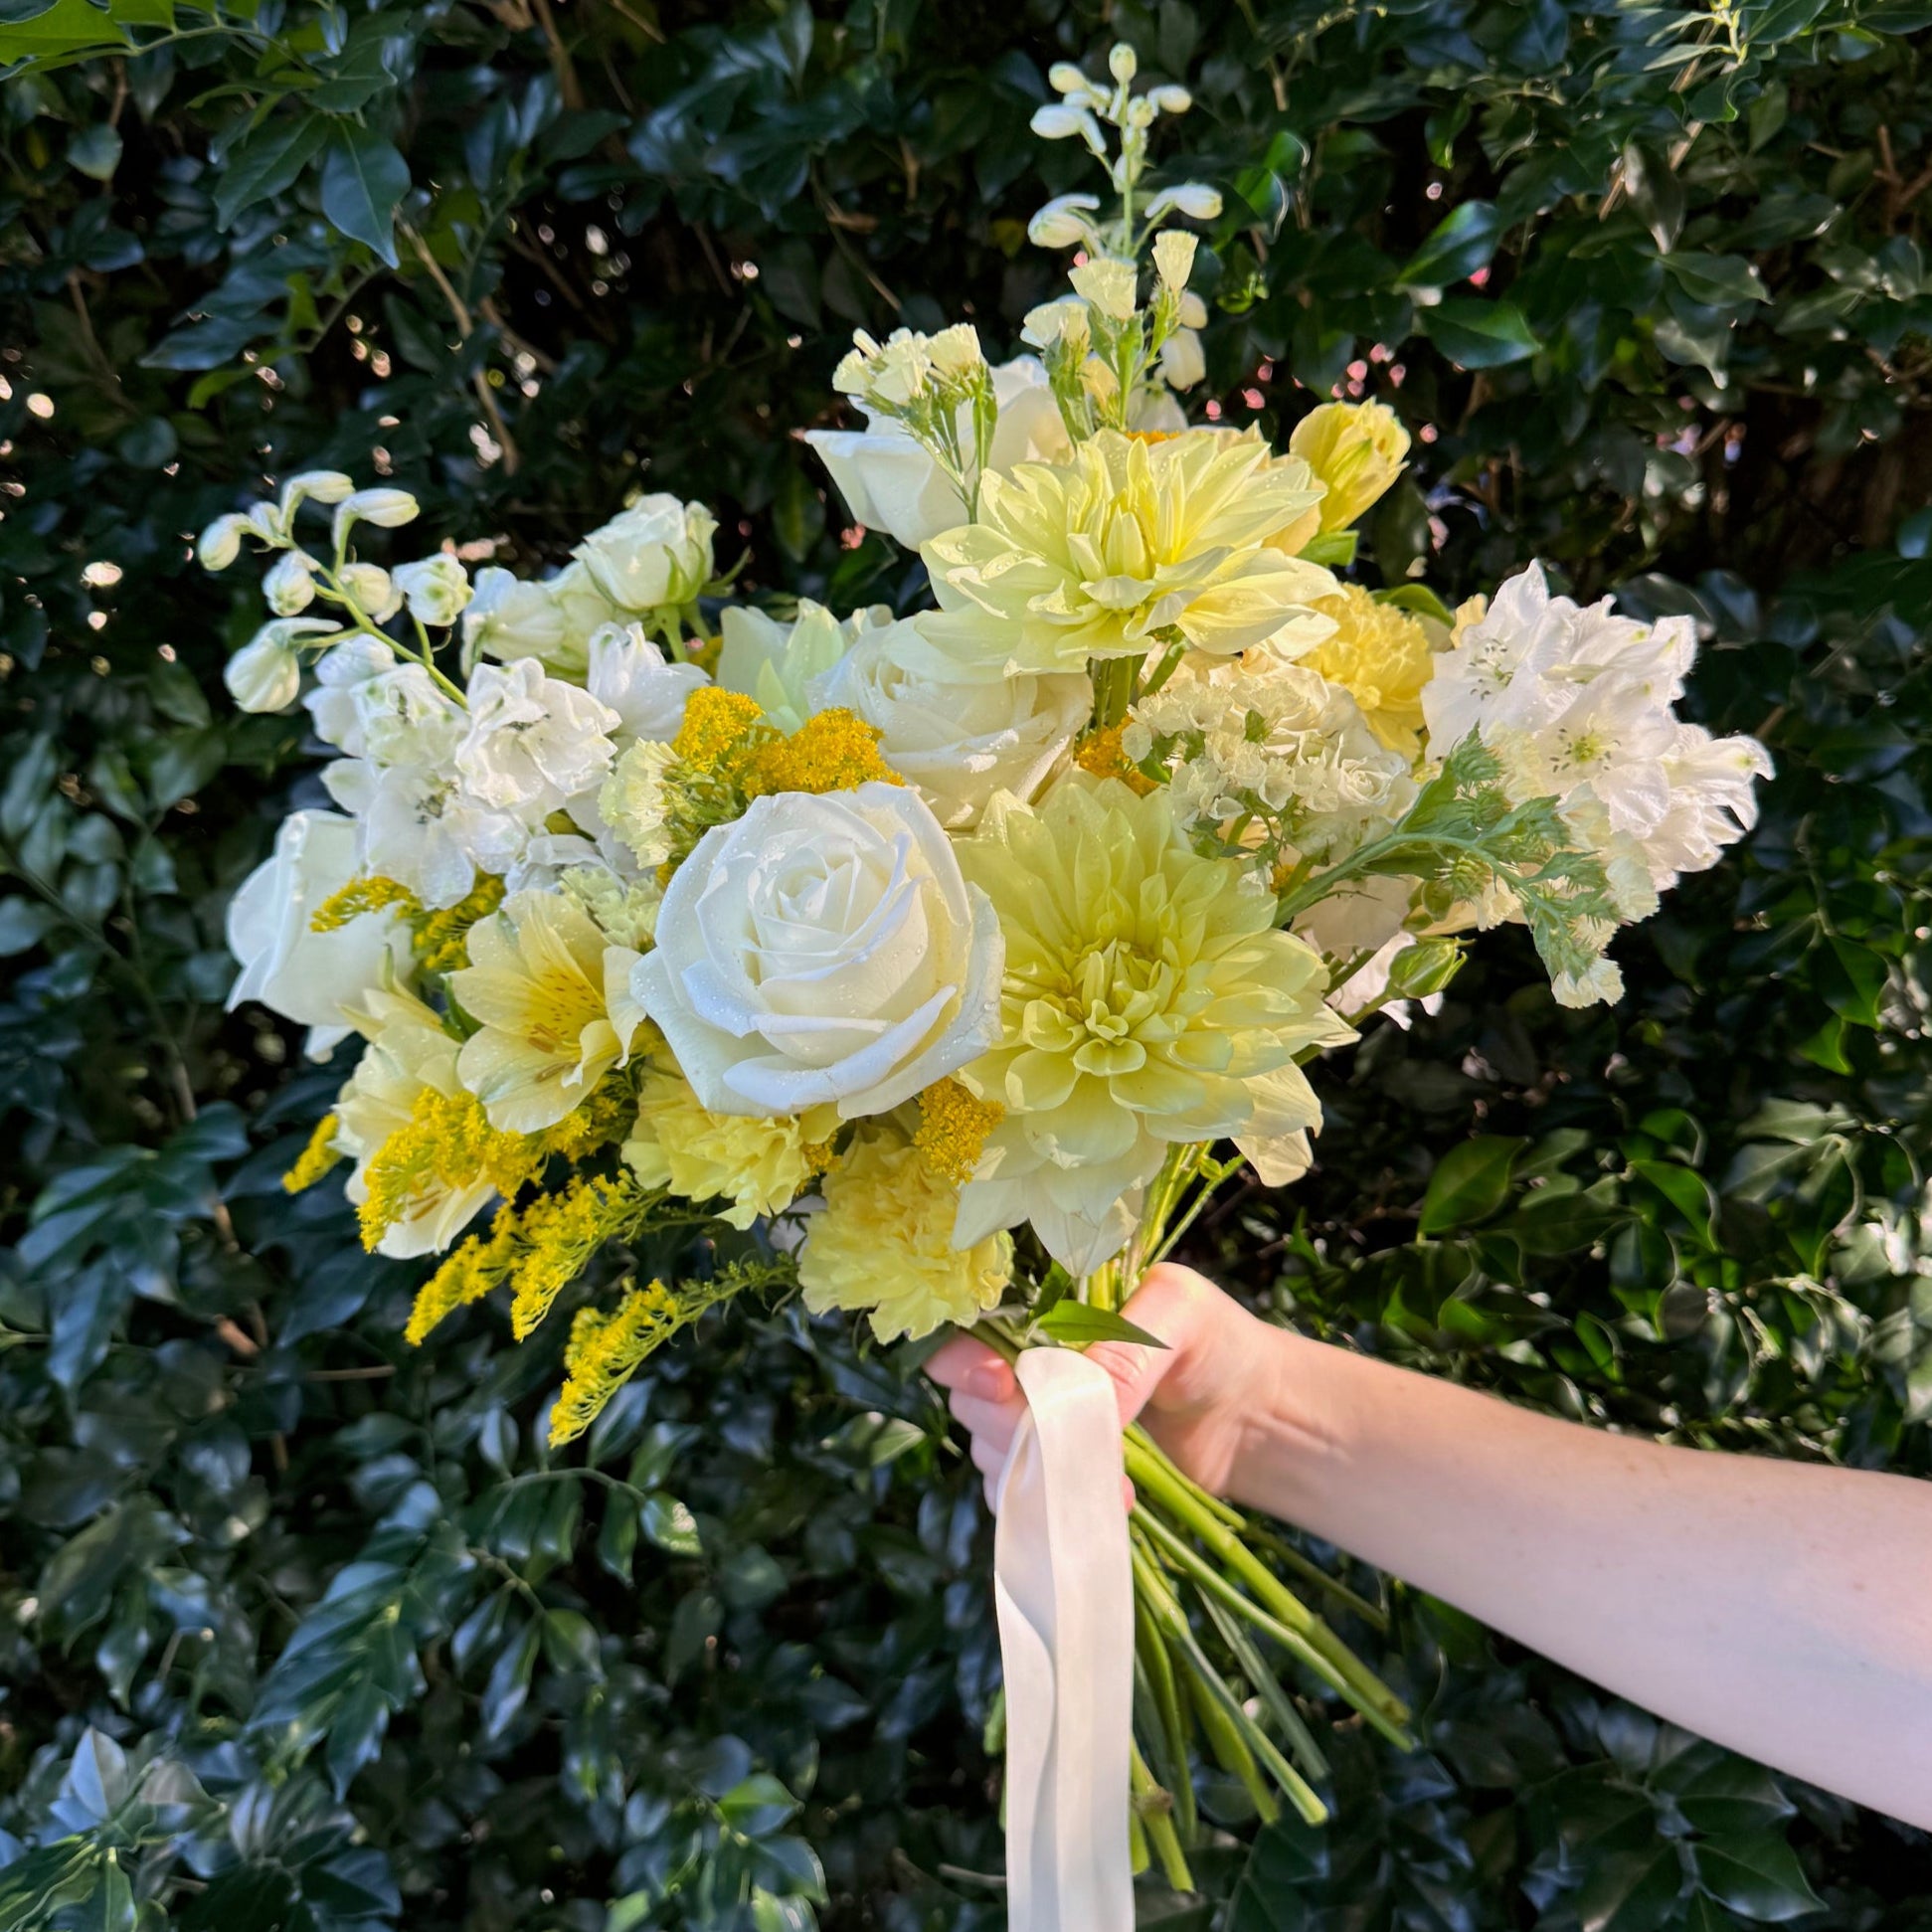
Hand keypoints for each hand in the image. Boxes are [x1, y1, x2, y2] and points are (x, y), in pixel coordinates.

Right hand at [926, 1262, 1286, 1510]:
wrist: (1260, 1418)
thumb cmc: (1220, 1344)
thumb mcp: (1180, 1317)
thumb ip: (1124, 1351)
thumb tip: (1076, 1407)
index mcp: (1045, 1304)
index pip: (970, 1321)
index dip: (963, 1354)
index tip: (999, 1381)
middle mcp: (1030, 1360)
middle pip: (970, 1394)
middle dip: (1003, 1422)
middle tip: (1057, 1440)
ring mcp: (1042, 1420)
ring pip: (990, 1448)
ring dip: (1034, 1471)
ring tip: (1106, 1480)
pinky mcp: (1061, 1470)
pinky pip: (1022, 1494)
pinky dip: (1047, 1508)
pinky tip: (1102, 1507)